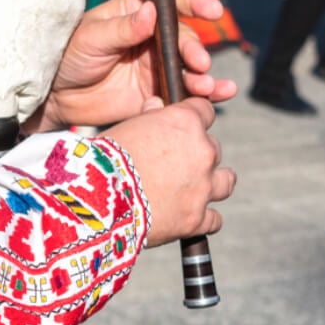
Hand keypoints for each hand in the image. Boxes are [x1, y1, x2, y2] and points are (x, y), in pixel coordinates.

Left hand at [24, 0, 237, 133]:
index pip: (171, 1)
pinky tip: (220, 95)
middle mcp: (153, 35)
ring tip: (207, 87)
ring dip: (203, 75)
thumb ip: (122, 28)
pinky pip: (185, 91)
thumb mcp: (92, 37)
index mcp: (137, 11)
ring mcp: (158, 64)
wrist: (58, 95)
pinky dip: (204, 94)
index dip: (195, 2)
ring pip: (189, 66)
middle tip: (198, 64)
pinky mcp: (158, 91)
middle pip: (185, 38)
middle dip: (195, 50)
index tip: (212, 10)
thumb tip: (150, 11)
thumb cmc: (70, 56)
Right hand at [106, 97, 233, 246]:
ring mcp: (203, 187)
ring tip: (199, 188)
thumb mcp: (125, 128)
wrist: (99, 200)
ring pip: (226, 181)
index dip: (194, 118)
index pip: (204, 110)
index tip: (186, 126)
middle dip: (198, 154)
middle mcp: (202, 152)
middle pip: (213, 147)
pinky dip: (204, 218)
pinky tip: (190, 217)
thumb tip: (155, 105)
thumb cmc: (105, 159)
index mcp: (185, 123)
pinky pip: (214, 219)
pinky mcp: (197, 219)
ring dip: (214, 182)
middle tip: (177, 164)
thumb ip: (147, 117)